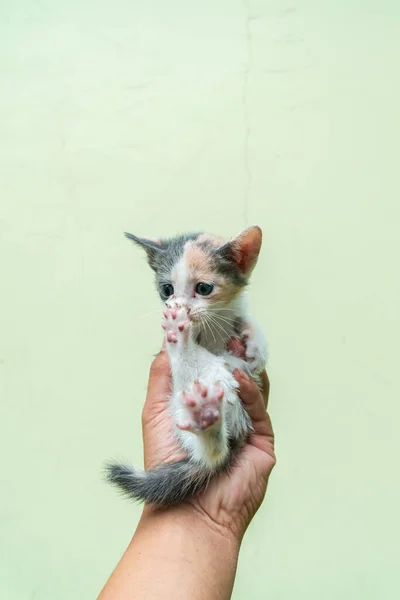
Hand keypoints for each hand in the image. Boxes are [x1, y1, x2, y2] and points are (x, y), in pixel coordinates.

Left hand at [141, 340, 275, 541]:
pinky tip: (238, 375)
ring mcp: (244, 425)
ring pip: (250, 387)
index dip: (208, 349)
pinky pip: (259, 407)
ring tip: (235, 344)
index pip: (207, 371)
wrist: (190, 507)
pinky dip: (250, 388)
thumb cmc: (167, 461)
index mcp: (200, 407)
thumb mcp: (157, 411)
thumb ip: (162, 376)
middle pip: (232, 376)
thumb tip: (166, 342)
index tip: (205, 325)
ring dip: (244, 365)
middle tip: (227, 330)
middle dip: (230, 353)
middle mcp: (223, 413)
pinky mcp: (262, 438)